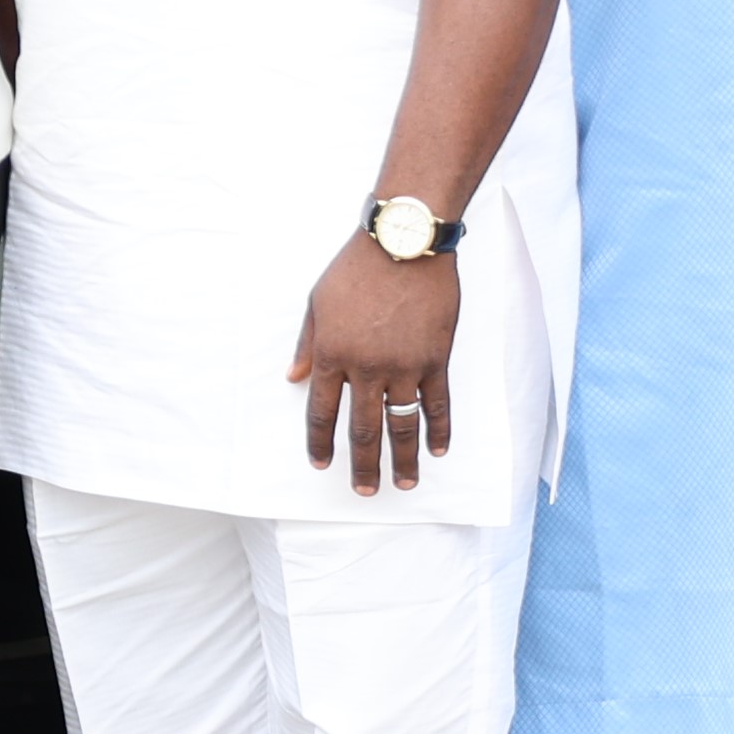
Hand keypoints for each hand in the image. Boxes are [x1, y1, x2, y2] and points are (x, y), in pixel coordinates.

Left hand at [290, 234, 459, 495]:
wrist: (404, 243)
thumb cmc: (356, 267)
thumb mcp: (318, 302)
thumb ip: (308, 344)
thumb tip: (294, 378)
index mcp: (333, 354)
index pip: (323, 413)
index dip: (321, 442)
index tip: (321, 464)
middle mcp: (367, 367)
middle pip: (362, 429)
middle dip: (362, 465)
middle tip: (365, 490)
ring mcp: (404, 366)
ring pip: (402, 425)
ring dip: (402, 459)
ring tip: (403, 483)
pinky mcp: (435, 358)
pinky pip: (438, 404)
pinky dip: (439, 429)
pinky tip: (437, 449)